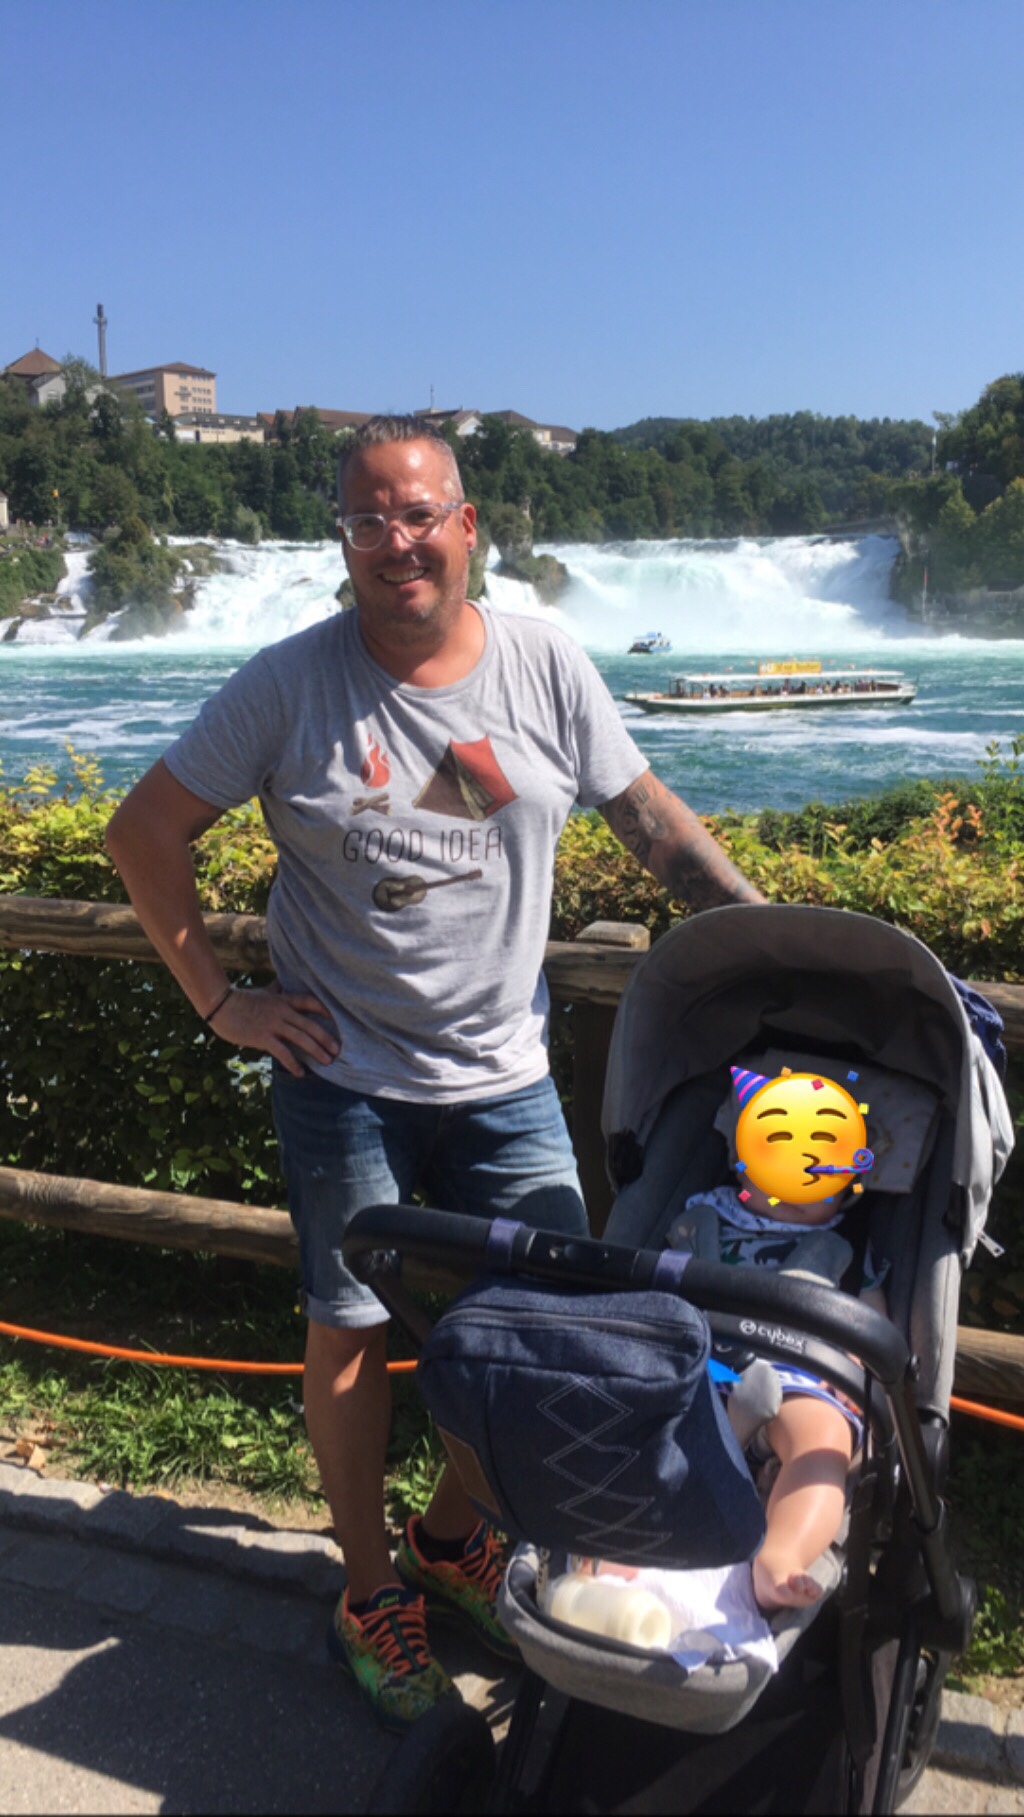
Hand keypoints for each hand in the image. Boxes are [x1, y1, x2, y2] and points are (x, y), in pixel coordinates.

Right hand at [208, 985, 339, 1076]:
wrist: (220, 1005)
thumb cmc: (241, 999)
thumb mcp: (263, 992)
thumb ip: (275, 989)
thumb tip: (281, 982)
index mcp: (283, 1000)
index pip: (309, 1001)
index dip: (325, 1009)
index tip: (337, 1018)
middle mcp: (282, 1011)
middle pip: (310, 1024)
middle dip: (325, 1037)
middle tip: (338, 1049)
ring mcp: (273, 1024)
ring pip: (300, 1038)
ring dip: (316, 1051)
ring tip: (327, 1061)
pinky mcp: (263, 1037)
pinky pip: (282, 1052)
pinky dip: (293, 1063)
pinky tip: (300, 1073)